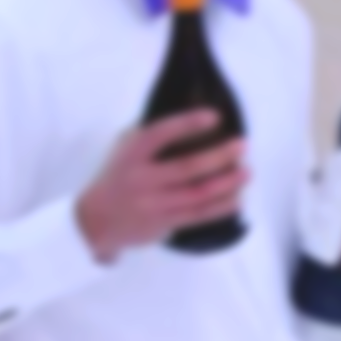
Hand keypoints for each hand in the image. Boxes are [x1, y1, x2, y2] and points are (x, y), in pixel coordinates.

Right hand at [74, 112, 249, 263]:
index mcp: (131, 155)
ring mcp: (154, 204)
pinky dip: (222, 206)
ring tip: (246, 172)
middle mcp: (142, 179)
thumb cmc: (118, 177)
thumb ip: (151, 138)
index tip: (214, 117)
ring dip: (227, 183)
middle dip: (220, 156)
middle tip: (242, 146)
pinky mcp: (164, 223)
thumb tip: (192, 122)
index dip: (188, 124)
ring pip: (198, 194)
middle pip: (188, 167)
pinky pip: (200, 215)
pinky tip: (237, 198)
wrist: (95, 222)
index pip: (160, 134)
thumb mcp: (124, 150)